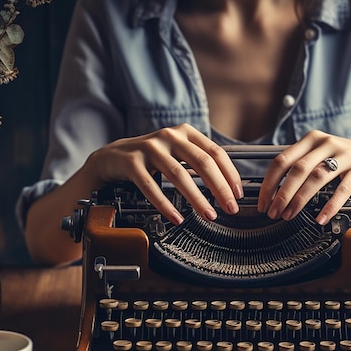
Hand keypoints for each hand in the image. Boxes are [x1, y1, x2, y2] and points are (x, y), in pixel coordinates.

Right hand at [86, 123, 243, 223]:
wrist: (112, 157)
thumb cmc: (150, 158)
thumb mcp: (177, 152)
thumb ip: (199, 162)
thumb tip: (228, 186)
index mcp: (185, 133)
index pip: (216, 152)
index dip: (230, 174)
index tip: (238, 194)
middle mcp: (169, 136)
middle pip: (202, 162)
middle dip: (220, 188)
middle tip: (230, 208)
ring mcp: (149, 148)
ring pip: (179, 175)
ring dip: (197, 198)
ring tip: (209, 215)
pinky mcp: (131, 162)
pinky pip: (152, 187)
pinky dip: (166, 205)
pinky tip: (177, 218)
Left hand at [257, 130, 350, 224]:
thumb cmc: (344, 160)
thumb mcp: (320, 154)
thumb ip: (299, 164)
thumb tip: (272, 190)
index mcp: (311, 139)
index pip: (282, 160)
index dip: (269, 183)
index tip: (263, 202)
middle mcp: (326, 143)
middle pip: (297, 170)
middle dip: (282, 194)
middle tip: (273, 212)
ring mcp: (345, 155)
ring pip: (316, 178)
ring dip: (300, 199)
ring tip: (289, 215)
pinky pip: (342, 189)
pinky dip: (329, 205)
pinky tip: (320, 218)